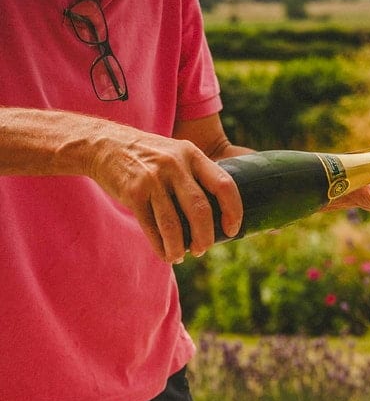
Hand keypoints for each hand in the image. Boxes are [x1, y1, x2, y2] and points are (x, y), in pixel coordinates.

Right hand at [86, 132, 242, 262]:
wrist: (104, 144)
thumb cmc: (150, 156)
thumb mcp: (177, 153)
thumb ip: (196, 174)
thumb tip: (220, 212)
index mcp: (192, 155)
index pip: (224, 185)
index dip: (233, 211)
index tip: (232, 230)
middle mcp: (175, 165)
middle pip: (200, 210)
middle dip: (205, 237)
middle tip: (203, 249)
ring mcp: (152, 179)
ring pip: (173, 225)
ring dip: (179, 247)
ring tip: (180, 256)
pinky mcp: (133, 193)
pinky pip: (151, 228)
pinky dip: (160, 246)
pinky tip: (165, 254)